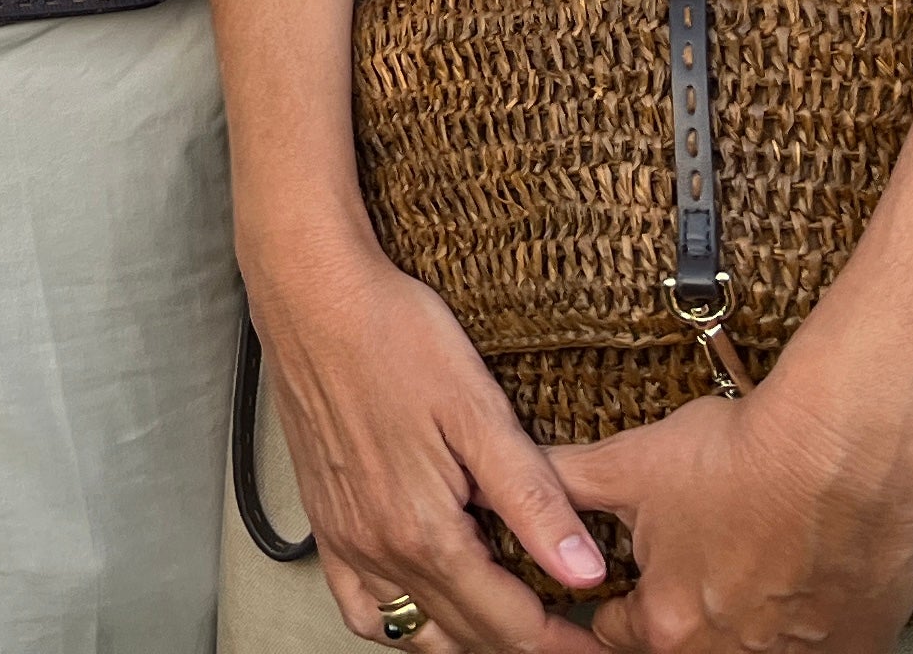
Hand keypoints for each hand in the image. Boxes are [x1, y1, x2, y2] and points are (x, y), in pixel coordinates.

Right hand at [249, 233, 607, 649]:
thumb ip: (532, 500)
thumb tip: (585, 571)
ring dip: (466, 639)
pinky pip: (359, 607)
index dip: (562, 641)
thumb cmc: (394, 335)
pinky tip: (427, 604)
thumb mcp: (479, 410)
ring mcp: (347, 538)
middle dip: (524, 641)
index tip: (599, 644)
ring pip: (414, 632)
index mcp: (424, 530)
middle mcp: (379, 548)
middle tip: (571, 633)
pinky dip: (399, 623)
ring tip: (511, 619)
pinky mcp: (326, 521)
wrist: (313, 294)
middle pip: (466, 635)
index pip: (508, 623)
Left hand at [553, 378, 912, 653]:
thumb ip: (566, 484)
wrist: (842, 446)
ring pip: (749, 653)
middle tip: (696, 570)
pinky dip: (803, 630)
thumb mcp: (634, 463)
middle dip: (678, 618)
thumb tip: (512, 483)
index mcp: (664, 622)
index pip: (615, 634)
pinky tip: (804, 585)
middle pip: (680, 650)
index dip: (615, 603)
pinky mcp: (854, 649)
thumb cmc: (740, 454)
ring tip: (752, 573)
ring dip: (743, 624)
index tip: (628, 581)